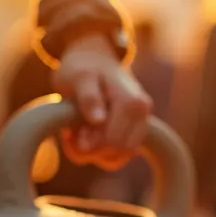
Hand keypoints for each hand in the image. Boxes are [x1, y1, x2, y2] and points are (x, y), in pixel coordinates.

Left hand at [52, 32, 152, 170]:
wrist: (91, 58)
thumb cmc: (82, 67)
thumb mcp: (79, 77)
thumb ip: (88, 96)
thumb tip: (99, 120)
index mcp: (133, 102)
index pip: (112, 141)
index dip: (87, 142)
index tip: (71, 130)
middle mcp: (143, 114)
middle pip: (116, 152)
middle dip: (90, 147)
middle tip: (74, 129)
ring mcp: (142, 124)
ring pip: (117, 159)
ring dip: (93, 152)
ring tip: (80, 131)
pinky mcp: (135, 131)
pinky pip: (118, 157)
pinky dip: (99, 153)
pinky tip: (87, 136)